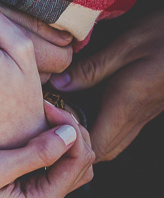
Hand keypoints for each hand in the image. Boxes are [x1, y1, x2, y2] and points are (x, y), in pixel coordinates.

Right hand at [0, 102, 93, 197]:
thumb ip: (36, 153)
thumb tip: (72, 134)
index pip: (78, 160)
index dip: (69, 128)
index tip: (44, 106)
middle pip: (81, 163)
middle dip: (71, 132)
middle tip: (45, 108)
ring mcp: (32, 194)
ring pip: (68, 163)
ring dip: (62, 137)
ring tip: (40, 116)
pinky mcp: (21, 185)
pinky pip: (49, 163)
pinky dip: (47, 143)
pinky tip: (29, 127)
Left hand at [50, 9, 163, 161]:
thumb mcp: (127, 45)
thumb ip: (92, 68)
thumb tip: (60, 85)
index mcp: (127, 105)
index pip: (95, 146)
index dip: (71, 144)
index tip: (51, 122)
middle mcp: (136, 117)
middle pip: (103, 152)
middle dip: (76, 148)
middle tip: (53, 123)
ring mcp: (144, 114)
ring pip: (113, 144)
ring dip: (88, 139)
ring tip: (64, 118)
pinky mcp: (147, 108)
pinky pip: (121, 130)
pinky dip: (99, 128)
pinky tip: (83, 109)